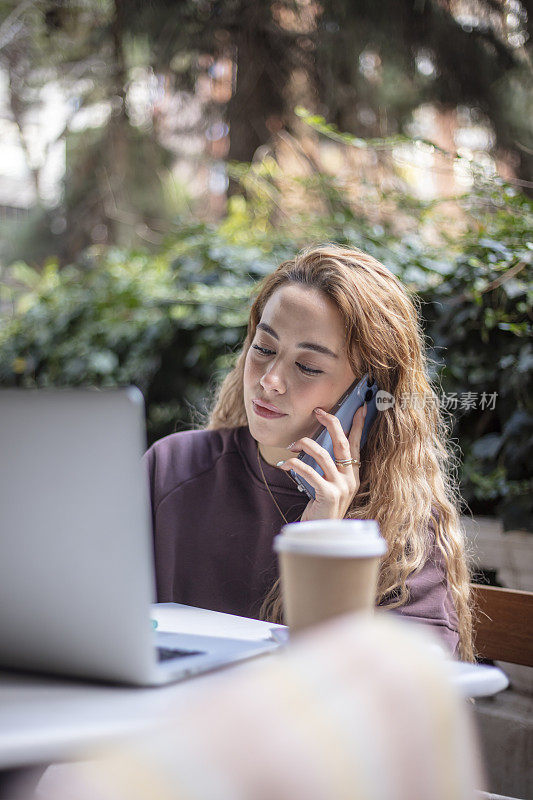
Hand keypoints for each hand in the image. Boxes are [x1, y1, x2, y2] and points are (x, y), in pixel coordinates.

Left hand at [276, 403, 366, 521]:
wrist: (320, 535)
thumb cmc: (321, 509)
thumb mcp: (329, 486)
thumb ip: (328, 469)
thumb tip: (315, 445)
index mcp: (353, 476)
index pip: (357, 445)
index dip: (358, 426)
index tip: (361, 408)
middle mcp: (350, 479)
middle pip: (343, 443)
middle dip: (331, 423)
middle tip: (318, 412)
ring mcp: (341, 487)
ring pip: (323, 454)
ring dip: (304, 444)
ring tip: (291, 445)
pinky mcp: (328, 494)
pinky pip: (309, 471)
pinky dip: (294, 464)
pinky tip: (284, 464)